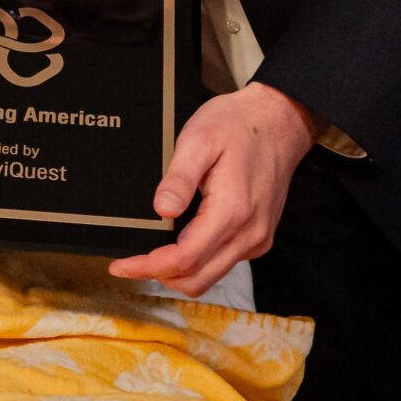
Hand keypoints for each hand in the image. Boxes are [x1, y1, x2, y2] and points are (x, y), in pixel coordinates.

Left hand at [110, 82, 314, 295]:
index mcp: (232, 212)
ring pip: (211, 275)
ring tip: (149, 253)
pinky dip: (197, 261)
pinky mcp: (258, 236)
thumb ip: (179, 178)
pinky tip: (178, 241)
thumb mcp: (199, 139)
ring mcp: (256, 238)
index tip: (121, 266)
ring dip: (177, 272)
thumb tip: (161, 210)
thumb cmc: (238, 126)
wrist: (279, 121)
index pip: (185, 260)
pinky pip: (223, 262)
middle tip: (129, 262)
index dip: (148, 267)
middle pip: (197, 279)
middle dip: (158, 276)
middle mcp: (249, 233)